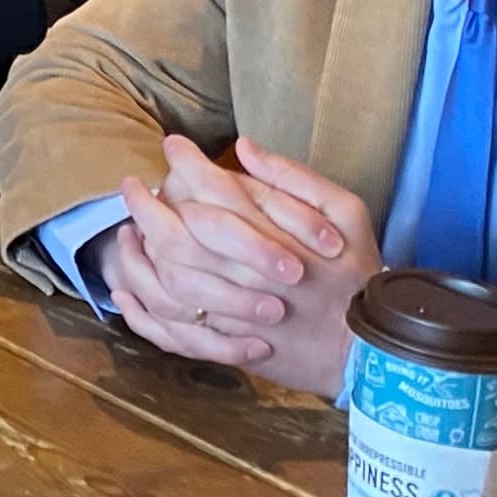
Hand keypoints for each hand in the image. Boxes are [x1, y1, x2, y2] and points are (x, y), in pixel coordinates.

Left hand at [99, 137, 377, 390]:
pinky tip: (127, 288)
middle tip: (131, 185)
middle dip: (145, 205)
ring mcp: (234, 315)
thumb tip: (243, 146)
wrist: (369, 351)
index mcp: (274, 237)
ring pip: (167, 282)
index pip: (214, 191)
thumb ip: (295, 177)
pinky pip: (171, 330)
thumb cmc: (358, 275)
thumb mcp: (348, 213)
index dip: (186, 163)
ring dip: (139, 253)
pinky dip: (143, 310)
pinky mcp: (228, 345)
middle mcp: (246, 275)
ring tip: (127, 230)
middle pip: (177, 235)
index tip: (172, 145)